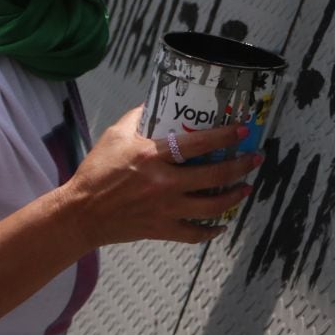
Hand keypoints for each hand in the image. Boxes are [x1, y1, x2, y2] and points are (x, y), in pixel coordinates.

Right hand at [54, 108, 264, 248]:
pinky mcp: (160, 229)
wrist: (78, 214)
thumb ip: (138, 117)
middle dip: (242, 166)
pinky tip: (221, 225)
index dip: (225, 136)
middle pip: (215, 175)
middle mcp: (163, 183)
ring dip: (234, 197)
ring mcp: (164, 209)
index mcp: (153, 156)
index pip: (199, 143)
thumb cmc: (96, 172)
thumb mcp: (114, 136)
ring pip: (212, 206)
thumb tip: (157, 100)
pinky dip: (211, 231)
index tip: (243, 131)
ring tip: (246, 188)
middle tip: (255, 159)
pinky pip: (194, 234)